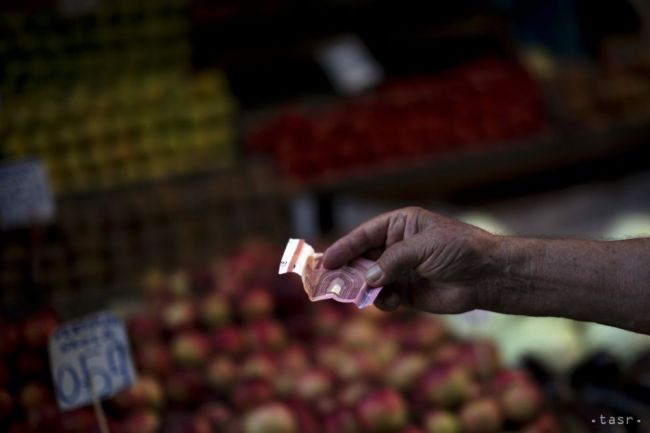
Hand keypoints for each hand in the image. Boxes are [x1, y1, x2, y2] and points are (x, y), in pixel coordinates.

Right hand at [323, 207, 498, 313]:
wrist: (486, 276)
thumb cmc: (459, 249)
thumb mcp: (423, 247)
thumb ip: (393, 260)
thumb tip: (368, 278)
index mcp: (400, 225)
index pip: (365, 234)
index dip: (345, 247)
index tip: (327, 260)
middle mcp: (397, 247)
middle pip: (363, 257)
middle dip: (347, 269)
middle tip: (328, 281)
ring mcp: (401, 270)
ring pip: (370, 280)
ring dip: (362, 288)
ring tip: (356, 295)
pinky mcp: (408, 292)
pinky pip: (384, 297)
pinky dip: (381, 301)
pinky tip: (389, 301)